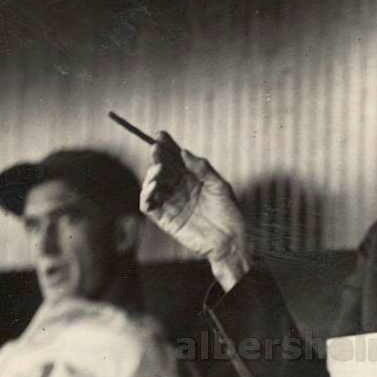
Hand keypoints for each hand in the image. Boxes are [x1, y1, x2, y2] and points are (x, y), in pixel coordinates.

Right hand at [140, 132, 249, 289]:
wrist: (230, 241)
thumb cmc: (229, 213)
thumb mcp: (219, 185)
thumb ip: (202, 168)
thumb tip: (183, 152)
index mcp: (192, 178)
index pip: (175, 158)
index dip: (166, 146)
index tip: (160, 135)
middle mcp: (179, 189)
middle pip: (161, 169)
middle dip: (157, 158)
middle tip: (156, 149)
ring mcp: (170, 204)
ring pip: (151, 185)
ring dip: (151, 175)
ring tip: (159, 170)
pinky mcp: (165, 220)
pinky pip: (148, 206)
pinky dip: (146, 195)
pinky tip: (154, 187)